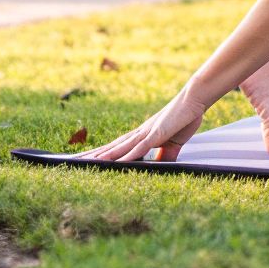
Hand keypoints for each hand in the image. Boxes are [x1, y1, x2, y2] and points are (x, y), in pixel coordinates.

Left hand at [83, 91, 206, 162]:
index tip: (87, 160)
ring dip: (106, 156)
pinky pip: (141, 147)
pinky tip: (119, 162)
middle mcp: (139, 133)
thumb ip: (164, 155)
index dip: (102, 154)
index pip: (117, 146)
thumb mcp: (172, 143)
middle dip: (94, 155)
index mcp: (141, 135)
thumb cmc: (183, 119)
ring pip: (122, 147)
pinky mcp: (157, 133)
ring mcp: (147, 133)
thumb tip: (158, 167)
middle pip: (112, 146)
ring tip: (89, 163)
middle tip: (74, 162)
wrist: (194, 100)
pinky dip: (130, 155)